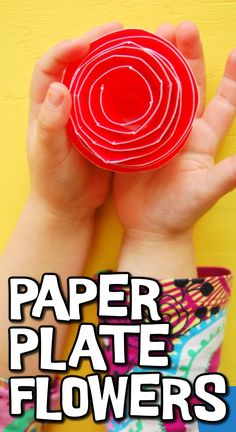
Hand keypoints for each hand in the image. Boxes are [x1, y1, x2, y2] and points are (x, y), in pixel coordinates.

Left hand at [27, 22, 121, 220]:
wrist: (70, 207)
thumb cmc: (53, 183)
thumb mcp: (49, 156)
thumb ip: (52, 125)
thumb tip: (60, 88)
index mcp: (46, 107)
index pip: (50, 68)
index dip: (64, 50)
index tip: (84, 44)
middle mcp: (67, 105)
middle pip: (77, 65)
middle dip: (95, 43)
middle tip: (118, 30)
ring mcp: (88, 115)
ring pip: (99, 79)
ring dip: (114, 61)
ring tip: (134, 46)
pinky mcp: (106, 127)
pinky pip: (117, 101)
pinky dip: (128, 87)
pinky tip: (143, 80)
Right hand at [113, 22, 235, 239]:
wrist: (150, 228)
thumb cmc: (181, 211)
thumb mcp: (207, 190)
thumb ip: (232, 173)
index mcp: (202, 137)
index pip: (222, 101)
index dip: (231, 77)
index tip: (234, 51)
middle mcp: (180, 130)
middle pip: (188, 86)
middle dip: (187, 56)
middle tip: (179, 28)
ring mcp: (155, 133)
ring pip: (158, 92)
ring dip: (157, 66)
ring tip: (153, 37)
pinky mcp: (133, 140)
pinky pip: (131, 110)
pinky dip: (127, 91)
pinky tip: (121, 72)